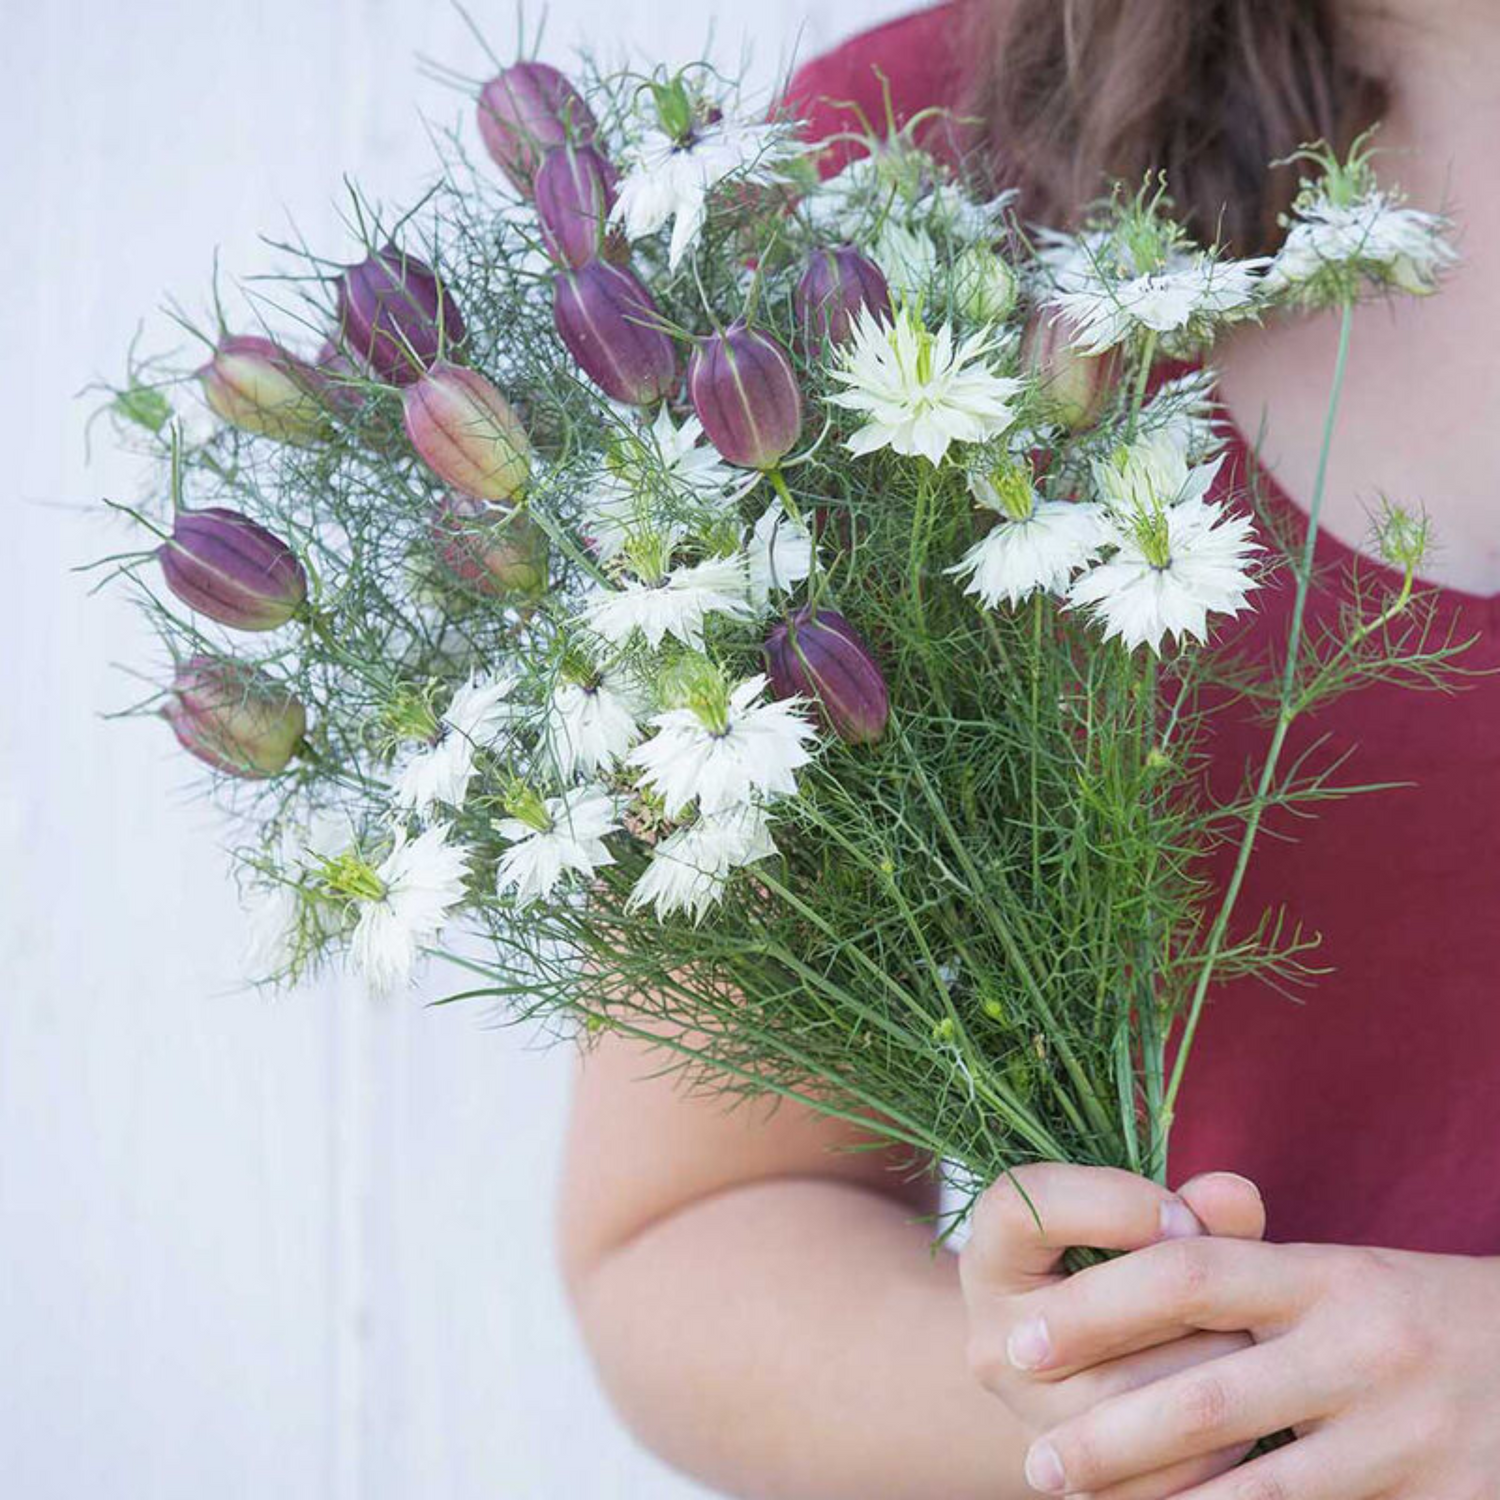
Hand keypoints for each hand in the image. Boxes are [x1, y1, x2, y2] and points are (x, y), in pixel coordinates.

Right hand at [959, 1164, 1267, 1498]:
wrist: (1083, 1375)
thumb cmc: (1120, 1273)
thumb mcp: (1135, 1227)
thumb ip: (1190, 1206)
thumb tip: (1237, 1197)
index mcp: (992, 1252)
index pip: (1026, 1205)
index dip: (1114, 1204)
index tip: (1183, 1216)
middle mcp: (995, 1338)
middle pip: (1088, 1309)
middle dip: (1184, 1294)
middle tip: (1243, 1290)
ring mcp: (1030, 1417)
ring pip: (1129, 1393)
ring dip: (1211, 1365)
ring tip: (1255, 1345)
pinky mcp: (1077, 1482)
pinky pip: (1159, 1469)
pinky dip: (1219, 1440)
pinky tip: (1248, 1412)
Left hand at [1016, 1221, 1499, 1497]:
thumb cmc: (1414, 1313)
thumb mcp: (1339, 1273)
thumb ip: (1243, 1271)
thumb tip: (1125, 1263)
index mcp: (1326, 1275)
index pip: (1185, 1276)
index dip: (1094, 1308)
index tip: (1024, 1339)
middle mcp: (1364, 1348)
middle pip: (1206, 1397)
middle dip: (1108, 1438)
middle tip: (1037, 1464)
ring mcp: (1406, 1435)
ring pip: (1259, 1492)